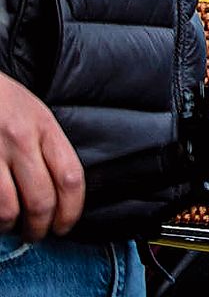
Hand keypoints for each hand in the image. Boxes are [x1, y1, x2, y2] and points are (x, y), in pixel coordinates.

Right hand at [0, 75, 83, 241]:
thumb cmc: (5, 103)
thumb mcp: (36, 115)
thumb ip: (49, 149)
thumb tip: (62, 193)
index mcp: (45, 127)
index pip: (70, 177)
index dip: (71, 210)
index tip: (65, 224)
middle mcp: (20, 140)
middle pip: (42, 201)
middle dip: (41, 228)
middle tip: (36, 234)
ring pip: (9, 210)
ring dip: (10, 227)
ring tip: (11, 226)